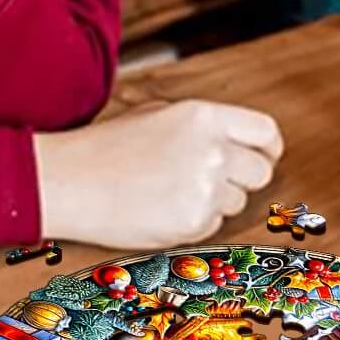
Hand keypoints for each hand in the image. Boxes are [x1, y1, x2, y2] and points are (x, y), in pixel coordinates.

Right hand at [34, 99, 283, 247]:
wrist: (71, 181)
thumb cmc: (107, 148)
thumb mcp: (159, 114)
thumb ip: (204, 126)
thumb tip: (239, 142)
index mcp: (205, 117)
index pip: (265, 132)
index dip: (268, 149)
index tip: (264, 157)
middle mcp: (213, 151)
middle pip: (260, 172)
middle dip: (243, 179)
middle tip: (213, 182)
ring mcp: (206, 188)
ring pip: (237, 202)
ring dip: (215, 201)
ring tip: (171, 192)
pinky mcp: (194, 222)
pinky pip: (214, 225)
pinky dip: (195, 221)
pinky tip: (162, 209)